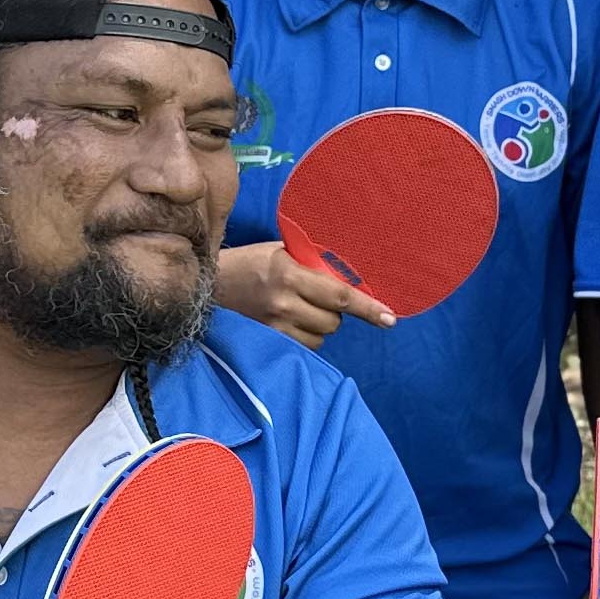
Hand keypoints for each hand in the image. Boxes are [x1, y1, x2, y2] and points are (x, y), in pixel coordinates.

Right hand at [214, 242, 391, 347]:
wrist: (209, 284)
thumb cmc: (251, 262)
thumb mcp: (283, 251)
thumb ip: (314, 262)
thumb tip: (353, 275)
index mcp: (289, 274)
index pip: (339, 294)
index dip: (368, 308)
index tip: (390, 318)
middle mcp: (283, 303)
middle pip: (333, 320)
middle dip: (335, 311)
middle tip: (317, 297)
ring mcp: (274, 325)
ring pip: (321, 336)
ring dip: (319, 325)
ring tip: (299, 308)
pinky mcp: (268, 340)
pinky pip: (304, 346)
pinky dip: (306, 336)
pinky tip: (290, 321)